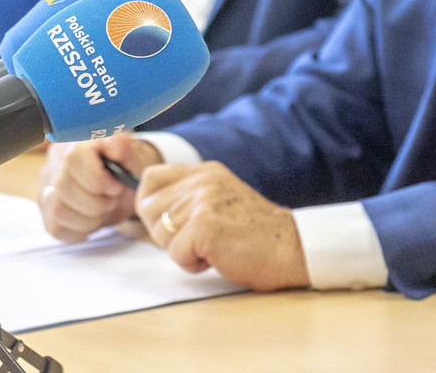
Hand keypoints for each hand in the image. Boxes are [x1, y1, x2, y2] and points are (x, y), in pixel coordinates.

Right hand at [38, 133, 160, 242]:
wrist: (121, 188)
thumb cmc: (124, 170)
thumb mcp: (130, 156)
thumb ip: (123, 147)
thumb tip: (113, 144)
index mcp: (74, 144)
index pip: (73, 159)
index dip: (97, 179)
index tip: (116, 187)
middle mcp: (54, 164)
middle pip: (64, 187)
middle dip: (97, 201)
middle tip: (113, 200)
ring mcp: (46, 190)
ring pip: (58, 210)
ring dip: (90, 217)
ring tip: (105, 209)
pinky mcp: (46, 214)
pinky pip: (57, 228)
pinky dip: (81, 229)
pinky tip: (94, 220)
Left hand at [135, 160, 309, 291]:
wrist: (288, 247)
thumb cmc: (254, 233)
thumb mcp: (220, 199)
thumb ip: (190, 196)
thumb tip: (149, 208)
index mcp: (205, 172)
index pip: (150, 177)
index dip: (149, 203)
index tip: (168, 222)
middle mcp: (202, 181)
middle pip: (147, 208)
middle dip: (164, 232)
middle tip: (197, 239)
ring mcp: (202, 201)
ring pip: (160, 234)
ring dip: (181, 250)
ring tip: (213, 247)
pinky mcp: (204, 226)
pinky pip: (175, 253)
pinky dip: (193, 264)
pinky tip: (217, 256)